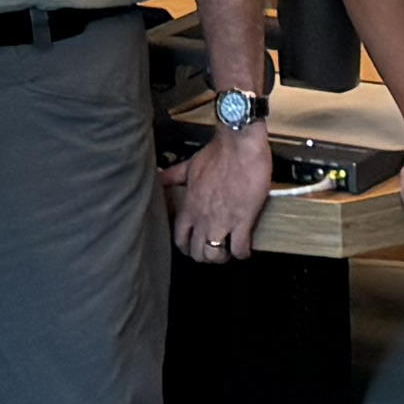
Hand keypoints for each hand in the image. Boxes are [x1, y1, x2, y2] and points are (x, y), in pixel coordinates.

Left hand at [170, 120, 272, 264]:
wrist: (239, 145)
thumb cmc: (217, 153)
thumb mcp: (190, 165)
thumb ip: (174, 176)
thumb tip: (159, 176)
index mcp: (190, 207)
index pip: (180, 238)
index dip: (187, 247)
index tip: (194, 245)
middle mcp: (203, 218)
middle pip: (198, 252)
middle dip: (205, 256)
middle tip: (213, 251)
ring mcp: (222, 221)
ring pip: (216, 255)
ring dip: (222, 258)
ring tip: (228, 253)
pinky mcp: (243, 220)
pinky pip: (240, 248)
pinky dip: (242, 253)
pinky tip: (245, 250)